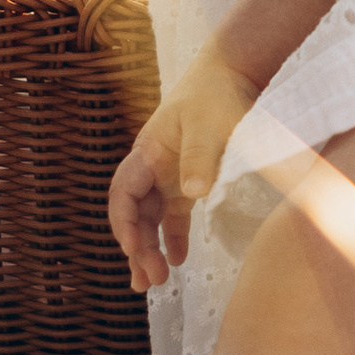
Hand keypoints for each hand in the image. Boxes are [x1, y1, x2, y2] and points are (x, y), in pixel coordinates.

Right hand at [110, 38, 260, 290]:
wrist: (232, 72)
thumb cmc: (215, 94)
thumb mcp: (209, 124)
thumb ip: (200, 158)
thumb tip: (192, 194)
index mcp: (146, 152)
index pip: (122, 193)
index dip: (123, 223)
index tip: (133, 248)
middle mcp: (152, 166)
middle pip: (134, 214)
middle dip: (137, 248)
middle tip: (147, 281)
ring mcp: (168, 174)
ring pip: (151, 219)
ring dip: (150, 249)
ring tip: (154, 282)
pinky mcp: (188, 179)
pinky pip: (174, 215)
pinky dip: (174, 237)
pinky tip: (178, 261)